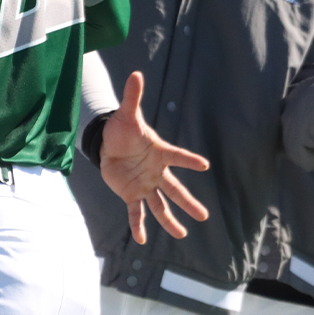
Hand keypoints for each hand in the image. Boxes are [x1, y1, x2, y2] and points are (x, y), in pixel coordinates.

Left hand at [98, 71, 210, 242]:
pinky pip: (136, 213)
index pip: (177, 156)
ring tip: (183, 235)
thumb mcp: (126, 113)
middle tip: (204, 216)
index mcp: (159, 152)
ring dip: (170, 221)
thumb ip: (132, 96)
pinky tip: (142, 241)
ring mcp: (145, 185)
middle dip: (188, 202)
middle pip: (174, 189)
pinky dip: (138, 226)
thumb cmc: (123, 128)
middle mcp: (156, 172)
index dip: (188, 160)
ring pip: (160, 206)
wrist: (109, 144)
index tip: (203, 165)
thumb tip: (135, 73)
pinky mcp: (131, 194)